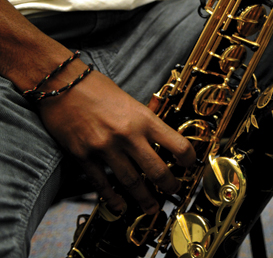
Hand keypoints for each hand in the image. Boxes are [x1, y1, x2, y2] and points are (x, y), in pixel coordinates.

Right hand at [37, 67, 194, 215]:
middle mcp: (128, 135)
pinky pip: (102, 184)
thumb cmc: (97, 89)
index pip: (177, 144)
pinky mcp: (84, 156)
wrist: (63, 85)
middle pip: (157, 170)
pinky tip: (120, 205)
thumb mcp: (131, 100)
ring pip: (132, 182)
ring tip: (152, 207)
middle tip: (174, 191)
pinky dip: (113, 198)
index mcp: (144, 119)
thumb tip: (163, 134)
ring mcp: (105, 147)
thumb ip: (146, 119)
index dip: (188, 159)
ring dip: (144, 198)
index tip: (189, 165)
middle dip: (169, 185)